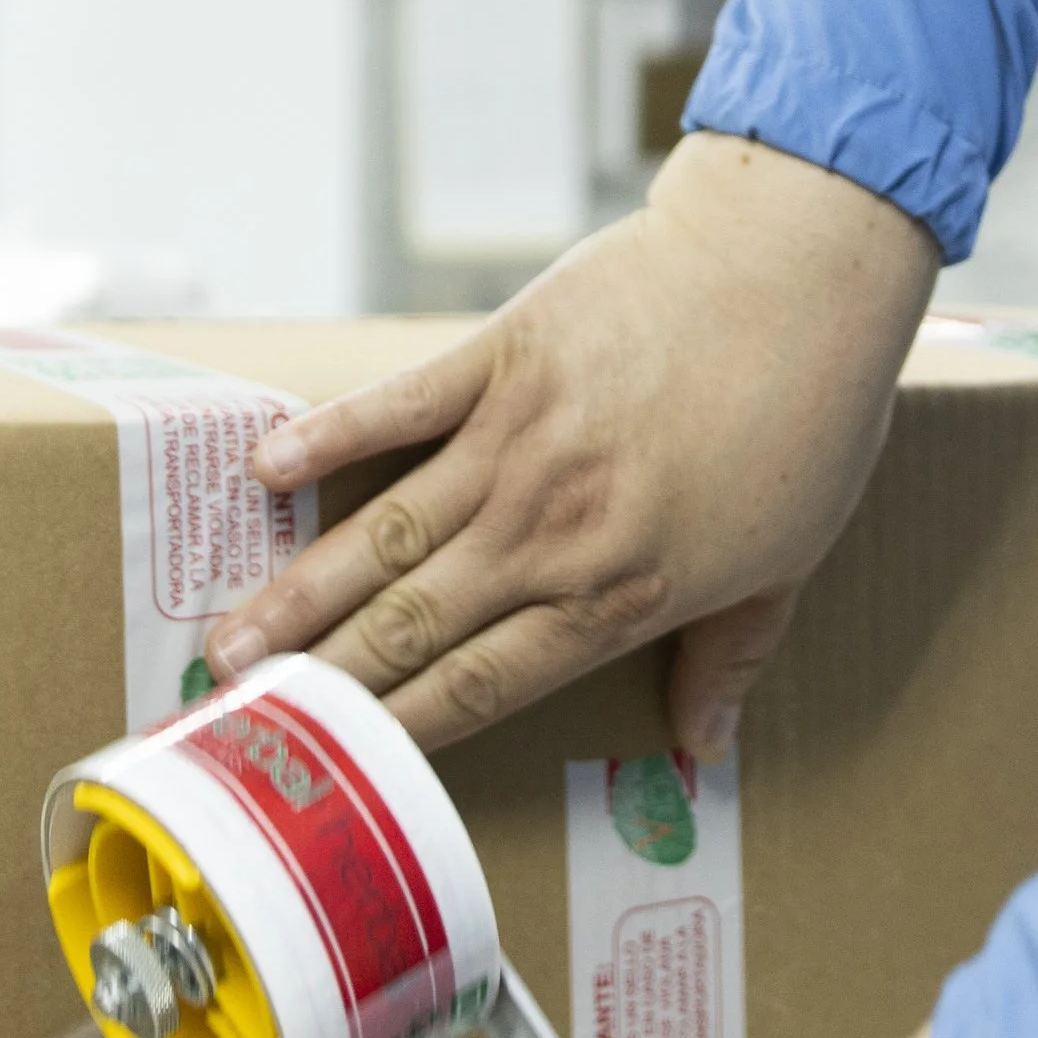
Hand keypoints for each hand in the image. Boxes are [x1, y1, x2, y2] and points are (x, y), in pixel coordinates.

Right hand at [217, 132, 935, 751]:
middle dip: (320, 681)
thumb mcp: (790, 558)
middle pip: (410, 626)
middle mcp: (552, 531)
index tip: (336, 770)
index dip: (400, 733)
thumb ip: (731, 656)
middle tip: (236, 716)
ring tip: (228, 637)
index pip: (483, 687)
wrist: (800, 267)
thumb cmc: (809, 413)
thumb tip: (701, 749)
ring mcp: (519, 441)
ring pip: (385, 535)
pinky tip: (265, 470)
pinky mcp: (502, 355)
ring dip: (300, 592)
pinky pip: (398, 406)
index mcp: (619, 594)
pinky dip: (329, 436)